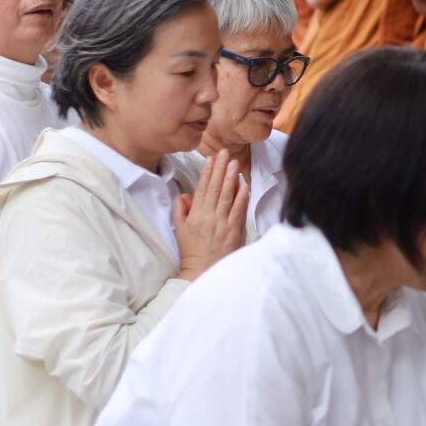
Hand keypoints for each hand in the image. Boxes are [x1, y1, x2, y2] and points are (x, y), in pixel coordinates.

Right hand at [174, 150, 250, 278]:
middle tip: (225, 153)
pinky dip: (241, 198)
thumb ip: (181, 212)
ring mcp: (221, 224)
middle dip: (220, 169)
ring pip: (226, 196)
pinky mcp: (233, 232)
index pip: (201, 189)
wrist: (201, 272)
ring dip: (230, 178)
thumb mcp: (181, 231)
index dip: (206, 173)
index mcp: (195, 216)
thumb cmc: (192, 252)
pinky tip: (244, 185)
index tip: (210, 159)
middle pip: (215, 189)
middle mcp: (207, 217)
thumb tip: (183, 195)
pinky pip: (238, 212)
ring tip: (234, 163)